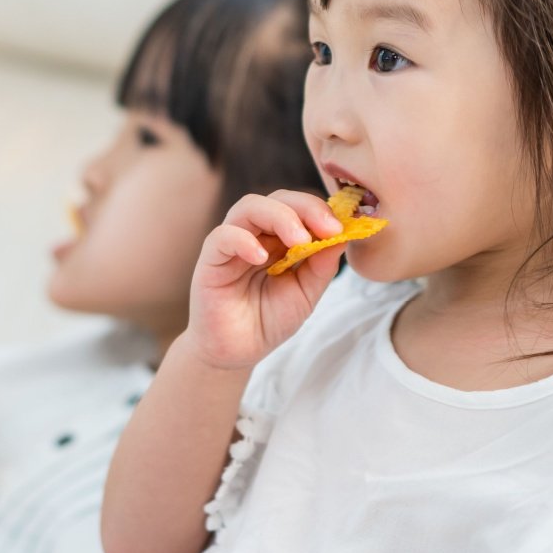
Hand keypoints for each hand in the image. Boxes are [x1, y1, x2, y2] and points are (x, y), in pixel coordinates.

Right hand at [185, 190, 345, 369]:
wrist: (237, 353)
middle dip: (306, 208)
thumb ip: (321, 266)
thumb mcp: (305, 293)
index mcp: (279, 239)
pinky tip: (261, 258)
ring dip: (279, 217)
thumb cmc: (268, 320)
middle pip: (278, 199)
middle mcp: (256, 235)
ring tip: (299, 240)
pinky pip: (223, 236)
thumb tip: (342, 235)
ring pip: (249, 207)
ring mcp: (232, 244)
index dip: (321, 211)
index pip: (299, 207)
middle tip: (328, 228)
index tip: (342, 227)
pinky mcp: (210, 260)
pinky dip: (243, 240)